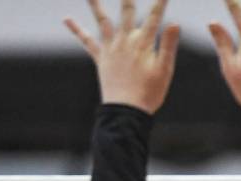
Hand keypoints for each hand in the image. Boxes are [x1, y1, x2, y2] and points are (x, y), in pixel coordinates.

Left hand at [64, 0, 179, 114]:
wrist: (126, 111)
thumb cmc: (149, 93)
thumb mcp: (164, 71)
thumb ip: (168, 46)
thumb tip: (174, 23)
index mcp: (143, 45)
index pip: (154, 19)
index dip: (160, 4)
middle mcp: (125, 42)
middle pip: (127, 13)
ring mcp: (111, 49)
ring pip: (103, 21)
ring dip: (96, 4)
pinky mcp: (101, 58)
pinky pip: (87, 41)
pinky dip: (77, 30)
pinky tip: (66, 19)